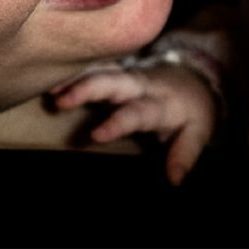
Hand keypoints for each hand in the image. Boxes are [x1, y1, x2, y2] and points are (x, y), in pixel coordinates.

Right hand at [51, 64, 217, 185]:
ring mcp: (124, 75)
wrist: (195, 77)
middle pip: (114, 82)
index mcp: (160, 102)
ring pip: (99, 71)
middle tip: (61, 100)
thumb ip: (185, 153)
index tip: (96, 135)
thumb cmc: (192, 109)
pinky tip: (52, 83)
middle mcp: (140, 84)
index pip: (138, 112)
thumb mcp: (198, 131)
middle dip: (89, 88)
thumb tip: (174, 180)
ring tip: (50, 89)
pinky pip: (92, 69)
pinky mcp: (114, 70)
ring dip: (75, 78)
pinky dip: (72, 74)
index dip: (118, 122)